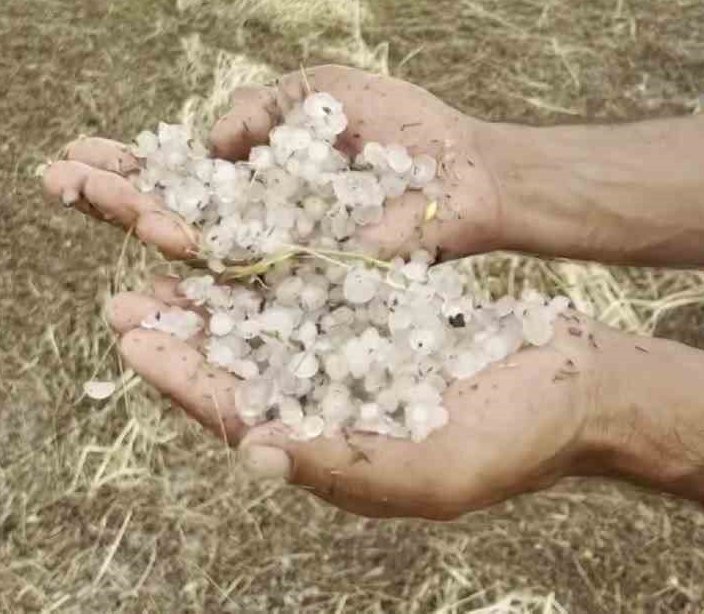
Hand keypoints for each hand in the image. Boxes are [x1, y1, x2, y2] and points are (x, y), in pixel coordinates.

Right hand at [40, 64, 503, 262]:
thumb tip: (207, 141)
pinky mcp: (308, 286)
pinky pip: (244, 282)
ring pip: (193, 249)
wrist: (468, 172)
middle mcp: (254, 225)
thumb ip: (259, 106)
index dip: (124, 168)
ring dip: (140, 217)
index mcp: (253, 179)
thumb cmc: (405, 130)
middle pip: (166, 214)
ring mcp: (277, 259)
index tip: (71, 151)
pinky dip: (202, 262)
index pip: (173, 177)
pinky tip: (165, 242)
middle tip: (49, 174)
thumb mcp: (320, 90)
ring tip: (92, 194)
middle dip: (108, 193)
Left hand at [106, 276, 617, 519]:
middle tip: (120, 297)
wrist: (583, 388)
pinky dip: (274, 265)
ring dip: (213, 296)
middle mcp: (331, 408)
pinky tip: (244, 236)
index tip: (133, 337)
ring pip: (266, 326)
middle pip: (237, 369)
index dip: (182, 378)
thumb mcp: (437, 468)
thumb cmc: (522, 439)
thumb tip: (258, 449)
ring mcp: (352, 364)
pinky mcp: (376, 323)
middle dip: (178, 334)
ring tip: (164, 257)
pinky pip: (312, 292)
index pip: (240, 414)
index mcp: (333, 452)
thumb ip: (344, 463)